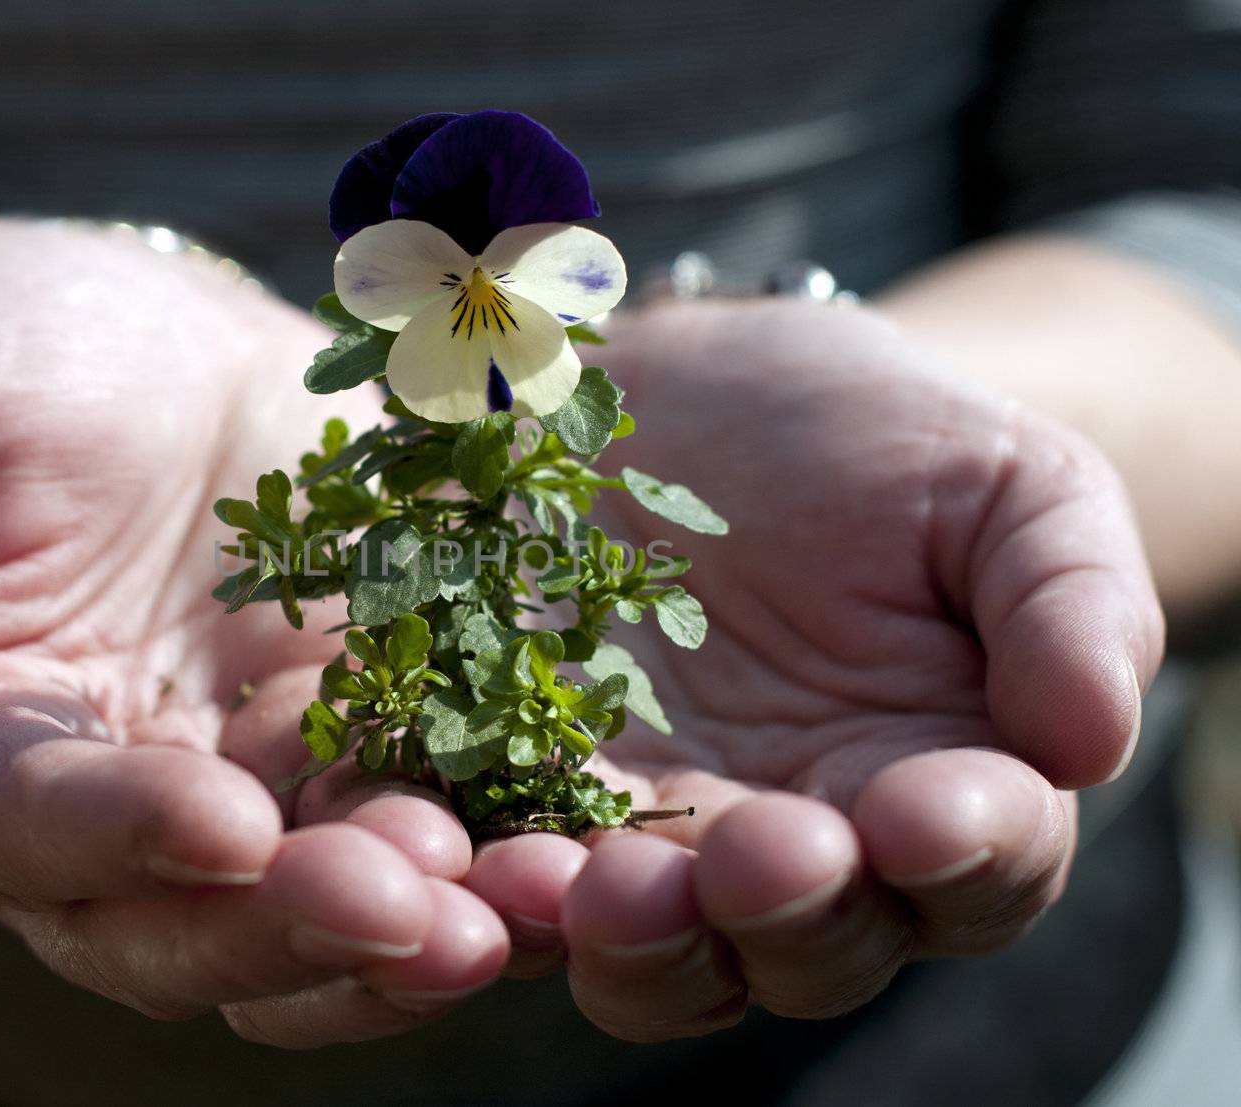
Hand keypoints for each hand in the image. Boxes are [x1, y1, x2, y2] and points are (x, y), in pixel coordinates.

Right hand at [0, 219, 506, 1046]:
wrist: (137, 336)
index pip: (20, 831)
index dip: (114, 837)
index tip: (224, 823)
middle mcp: (99, 813)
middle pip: (178, 922)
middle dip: (293, 925)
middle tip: (412, 904)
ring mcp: (241, 788)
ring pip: (312, 908)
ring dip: (411, 924)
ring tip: (511, 906)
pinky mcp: (355, 742)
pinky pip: (420, 819)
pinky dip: (489, 850)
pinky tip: (562, 849)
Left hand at [459, 298, 1162, 1039]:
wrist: (698, 389)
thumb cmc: (878, 442)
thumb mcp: (1007, 488)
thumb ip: (1069, 603)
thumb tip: (1088, 738)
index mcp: (933, 788)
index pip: (973, 864)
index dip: (960, 854)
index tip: (921, 813)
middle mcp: (787, 842)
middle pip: (794, 942)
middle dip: (773, 915)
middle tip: (748, 862)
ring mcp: (640, 826)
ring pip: (639, 940)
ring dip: (615, 932)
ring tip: (579, 883)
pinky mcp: (510, 780)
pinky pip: (492, 853)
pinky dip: (472, 869)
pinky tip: (454, 843)